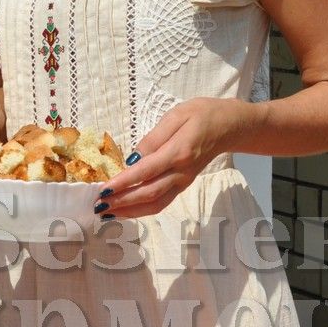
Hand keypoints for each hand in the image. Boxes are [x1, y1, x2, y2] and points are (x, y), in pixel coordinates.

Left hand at [99, 97, 260, 217]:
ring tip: (106, 212)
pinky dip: (141, 209)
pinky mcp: (183, 185)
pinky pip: (161, 202)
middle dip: (122, 202)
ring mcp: (183, 182)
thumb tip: (133, 157)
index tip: (104, 189)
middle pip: (149, 194)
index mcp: (179, 152)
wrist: (230, 126)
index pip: (147, 171)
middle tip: (98, 205)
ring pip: (156, 203)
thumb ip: (154, 137)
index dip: (124, 182)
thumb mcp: (177, 115)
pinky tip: (124, 209)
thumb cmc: (202, 114)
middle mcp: (181, 172)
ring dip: (130, 211)